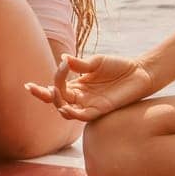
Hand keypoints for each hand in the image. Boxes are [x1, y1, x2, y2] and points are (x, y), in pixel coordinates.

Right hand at [25, 54, 154, 121]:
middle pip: (55, 100)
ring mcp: (89, 104)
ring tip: (52, 91)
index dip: (51, 79)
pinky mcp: (100, 110)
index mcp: (77, 85)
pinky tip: (66, 107)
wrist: (140, 72)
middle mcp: (80, 97)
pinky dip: (72, 113)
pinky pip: (82, 116)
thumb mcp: (97, 62)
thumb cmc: (119, 66)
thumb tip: (63, 58)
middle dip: (43, 94)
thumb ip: (80, 64)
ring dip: (56, 103)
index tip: (61, 64)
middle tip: (34, 88)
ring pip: (65, 110)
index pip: (56, 86)